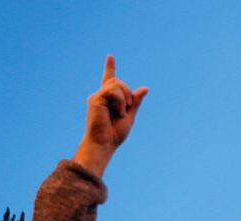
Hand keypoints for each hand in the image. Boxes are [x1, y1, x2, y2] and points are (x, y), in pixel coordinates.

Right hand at [73, 55, 147, 177]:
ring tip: (121, 112)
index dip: (110, 67)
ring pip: (116, 84)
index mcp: (110, 99)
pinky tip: (118, 112)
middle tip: (126, 109)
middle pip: (118, 82)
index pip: (109, 80)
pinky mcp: (95, 99)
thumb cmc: (115, 133)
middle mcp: (101, 96)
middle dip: (128, 94)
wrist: (105, 142)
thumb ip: (136, 102)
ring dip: (125, 98)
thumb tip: (145, 88)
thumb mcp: (130, 115)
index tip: (110, 56)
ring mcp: (97, 97)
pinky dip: (120, 102)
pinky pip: (113, 91)